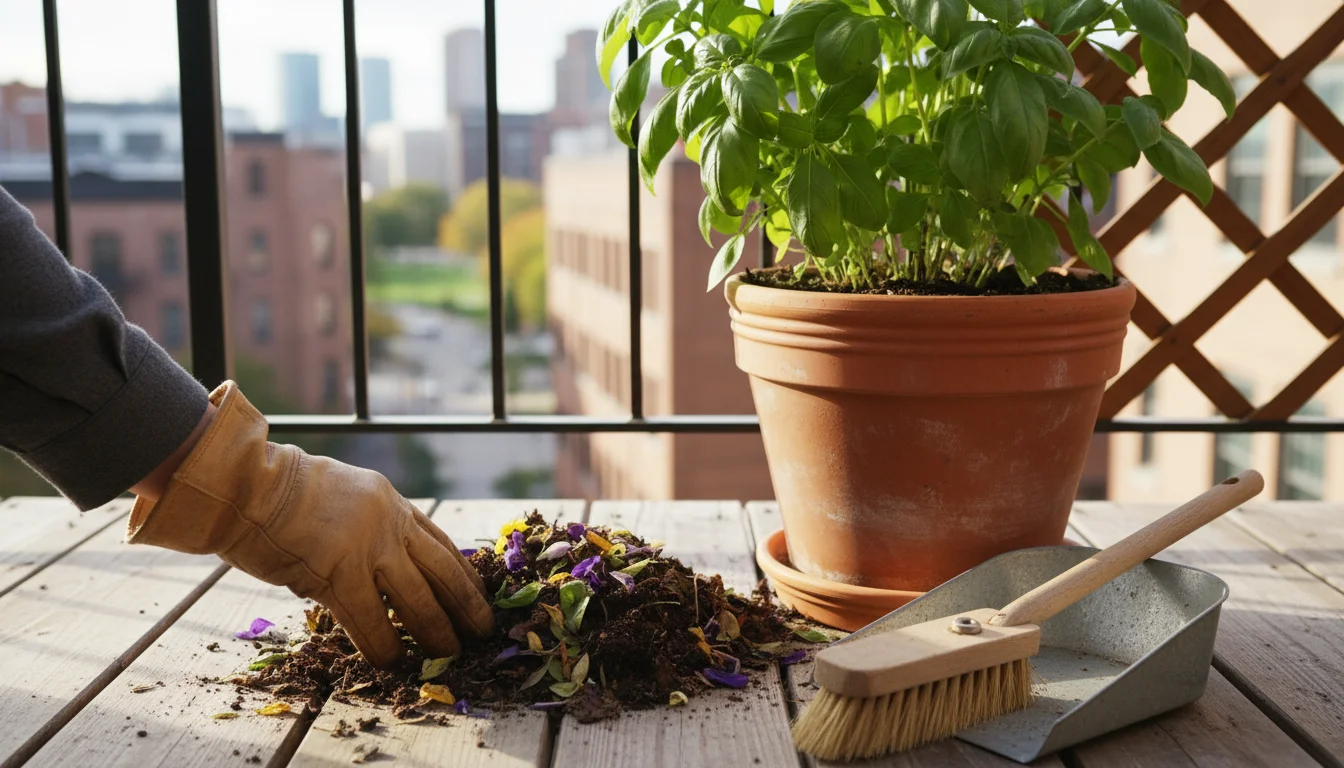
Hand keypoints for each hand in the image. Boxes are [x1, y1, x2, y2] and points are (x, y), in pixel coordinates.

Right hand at [126, 381, 492, 665]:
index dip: (462, 572)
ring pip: (419, 600)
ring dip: (437, 632)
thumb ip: (366, 524)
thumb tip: (378, 565)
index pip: (440, 542)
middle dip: (467, 604)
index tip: (479, 594)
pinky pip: (372, 621)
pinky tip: (392, 664)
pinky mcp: (339, 573)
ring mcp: (367, 548)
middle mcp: (389, 522)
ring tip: (449, 654)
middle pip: (443, 570)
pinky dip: (384, 647)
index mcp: (390, 501)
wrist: (245, 484)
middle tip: (483, 630)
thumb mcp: (340, 495)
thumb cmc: (277, 493)